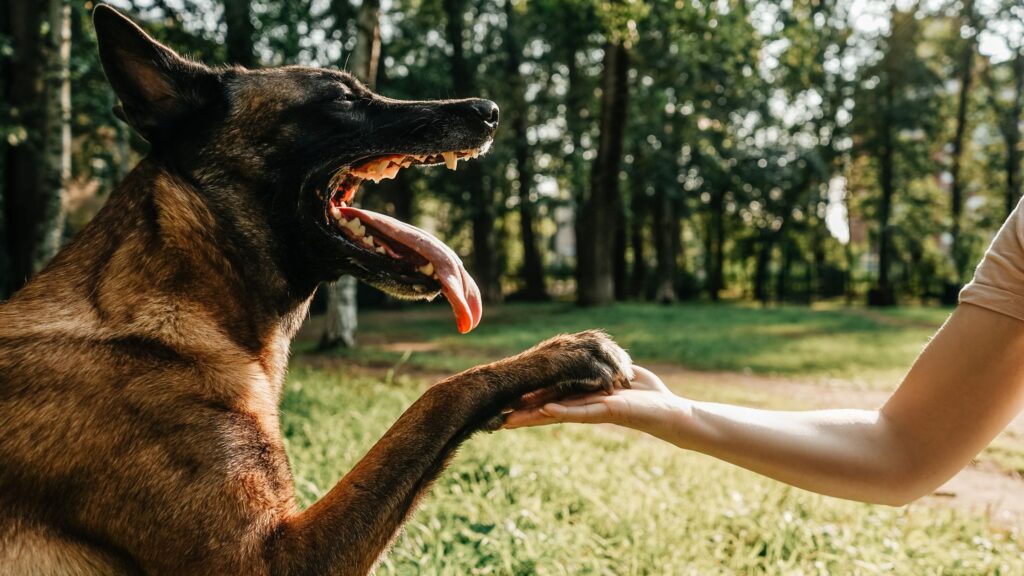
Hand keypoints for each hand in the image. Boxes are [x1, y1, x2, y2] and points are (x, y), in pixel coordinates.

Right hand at [503, 366, 688, 440]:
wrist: (670, 413)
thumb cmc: (646, 394)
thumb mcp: (616, 373)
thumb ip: (597, 368)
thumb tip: (584, 361)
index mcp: (581, 398)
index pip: (549, 398)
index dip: (527, 401)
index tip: (504, 402)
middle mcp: (583, 405)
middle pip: (546, 408)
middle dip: (522, 412)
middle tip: (497, 416)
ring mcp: (593, 410)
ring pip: (557, 413)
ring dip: (533, 415)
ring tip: (509, 419)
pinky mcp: (607, 411)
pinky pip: (581, 411)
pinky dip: (564, 410)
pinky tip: (547, 411)